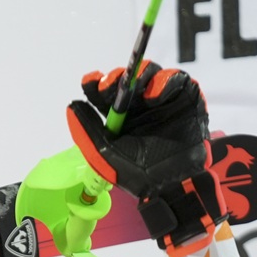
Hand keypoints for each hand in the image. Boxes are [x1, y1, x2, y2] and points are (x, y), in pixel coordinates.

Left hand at [67, 61, 226, 256]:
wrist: (172, 183)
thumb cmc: (139, 175)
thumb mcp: (104, 156)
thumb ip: (86, 133)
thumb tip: (72, 106)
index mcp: (121, 116)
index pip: (105, 93)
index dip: (96, 84)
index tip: (90, 81)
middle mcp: (140, 105)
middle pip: (127, 79)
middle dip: (118, 78)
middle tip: (111, 85)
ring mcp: (163, 100)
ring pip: (151, 73)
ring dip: (141, 77)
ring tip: (137, 90)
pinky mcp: (185, 98)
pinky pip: (176, 79)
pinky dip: (165, 82)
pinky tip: (154, 96)